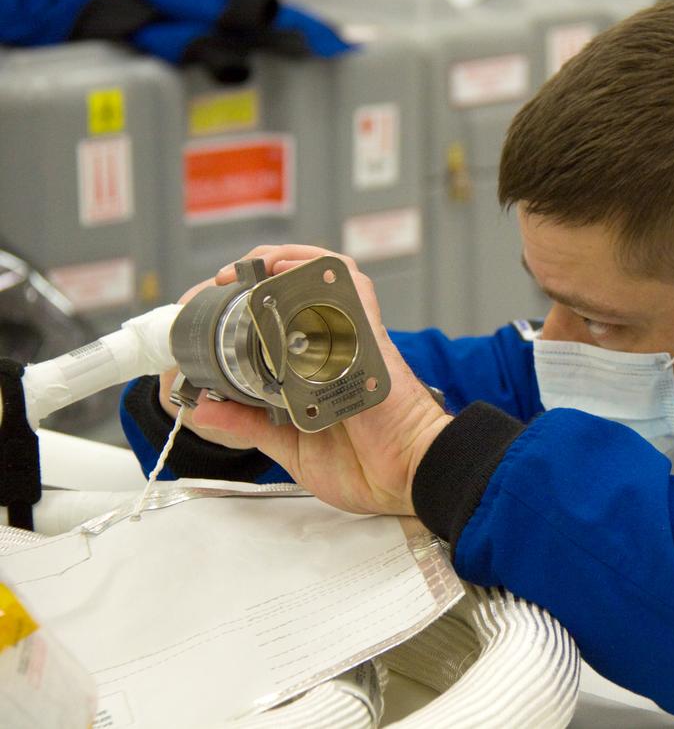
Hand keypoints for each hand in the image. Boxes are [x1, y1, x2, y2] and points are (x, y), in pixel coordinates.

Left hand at [157, 245, 449, 515]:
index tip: (209, 306)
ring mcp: (355, 339)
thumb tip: (202, 408)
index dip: (248, 303)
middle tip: (221, 282)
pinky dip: (319, 271)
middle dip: (258, 272)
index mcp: (317, 369)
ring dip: (288, 260)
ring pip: (328, 275)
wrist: (409, 476)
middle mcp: (337, 346)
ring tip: (253, 265)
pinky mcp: (369, 338)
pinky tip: (287, 270)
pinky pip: (351, 288)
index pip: (284, 319)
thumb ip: (247, 425)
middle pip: (303, 285)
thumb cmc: (368, 466)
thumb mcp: (290, 447)